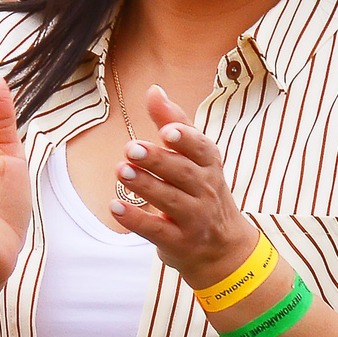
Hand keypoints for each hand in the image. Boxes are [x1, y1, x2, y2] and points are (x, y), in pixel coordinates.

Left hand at [111, 86, 259, 285]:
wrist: (222, 246)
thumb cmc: (201, 190)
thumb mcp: (194, 157)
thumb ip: (174, 122)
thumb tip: (154, 90)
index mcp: (209, 165)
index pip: (202, 149)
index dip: (186, 140)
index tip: (167, 131)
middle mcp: (205, 191)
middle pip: (183, 173)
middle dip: (157, 160)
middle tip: (130, 149)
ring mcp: (194, 218)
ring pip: (170, 201)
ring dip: (145, 186)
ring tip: (121, 171)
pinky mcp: (178, 242)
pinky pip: (156, 231)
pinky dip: (135, 220)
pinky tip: (115, 207)